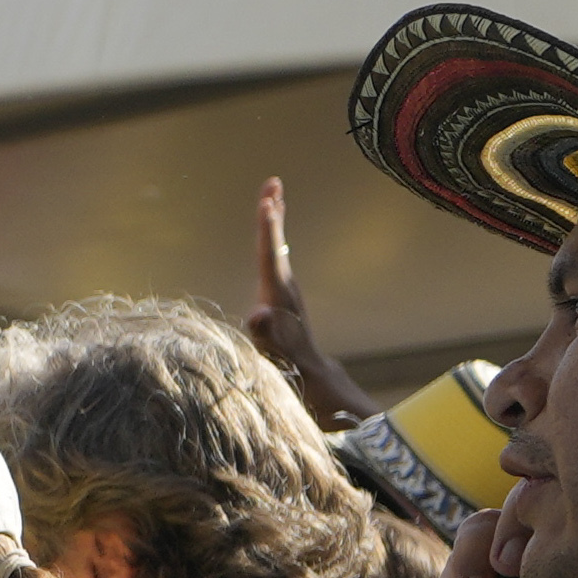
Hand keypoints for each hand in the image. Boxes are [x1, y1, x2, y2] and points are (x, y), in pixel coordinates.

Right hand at [245, 179, 378, 425]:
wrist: (319, 393)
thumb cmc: (294, 379)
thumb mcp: (277, 360)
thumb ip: (268, 337)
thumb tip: (258, 312)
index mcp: (279, 302)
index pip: (270, 257)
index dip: (268, 228)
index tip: (268, 200)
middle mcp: (285, 296)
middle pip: (276, 247)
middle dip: (272, 216)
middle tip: (272, 184)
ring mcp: (286, 302)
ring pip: (278, 255)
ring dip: (273, 228)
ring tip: (270, 202)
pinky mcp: (283, 309)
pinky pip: (275, 268)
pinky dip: (272, 248)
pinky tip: (270, 246)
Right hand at [415, 503, 577, 577]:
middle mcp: (565, 556)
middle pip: (572, 495)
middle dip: (559, 513)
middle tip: (547, 555)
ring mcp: (520, 554)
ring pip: (525, 501)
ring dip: (515, 529)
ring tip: (508, 574)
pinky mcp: (473, 562)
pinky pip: (477, 529)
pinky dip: (473, 554)